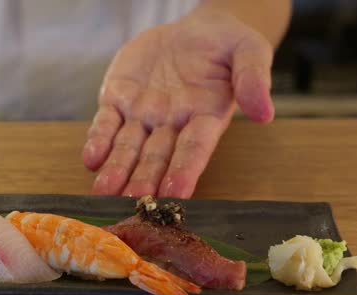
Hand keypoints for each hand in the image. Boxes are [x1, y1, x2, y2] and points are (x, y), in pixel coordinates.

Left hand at [84, 7, 274, 197]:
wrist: (196, 31)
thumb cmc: (228, 45)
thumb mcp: (249, 50)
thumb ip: (254, 78)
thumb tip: (265, 112)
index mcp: (205, 118)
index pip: (195, 149)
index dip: (185, 170)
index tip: (176, 192)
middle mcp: (172, 124)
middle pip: (156, 158)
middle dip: (144, 180)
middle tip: (132, 203)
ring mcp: (143, 115)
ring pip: (128, 148)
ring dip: (116, 170)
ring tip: (103, 191)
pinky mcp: (119, 99)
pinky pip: (106, 124)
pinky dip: (98, 141)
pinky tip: (91, 159)